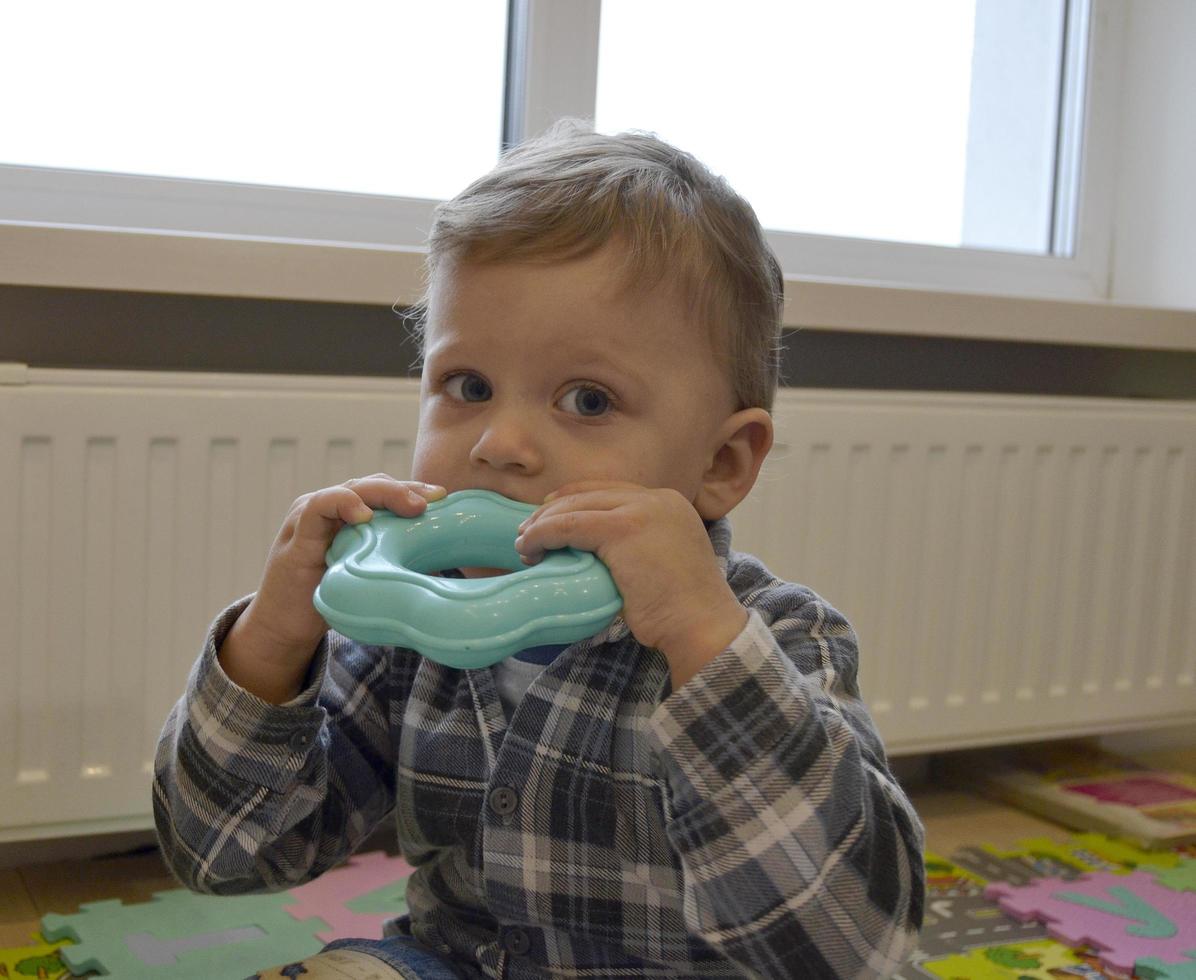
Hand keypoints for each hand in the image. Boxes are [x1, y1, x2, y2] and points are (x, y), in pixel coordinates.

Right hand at [220, 475, 444, 701]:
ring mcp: (311, 516)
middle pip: (373, 485)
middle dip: (407, 489)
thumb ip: (394, 559)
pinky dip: (342, 504)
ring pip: (351, 488)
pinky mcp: (297, 534)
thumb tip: (443, 561)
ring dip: (385, 494)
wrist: (286, 627)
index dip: (414, 490)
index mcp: (350, 514)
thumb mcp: (369, 574)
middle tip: (435, 500)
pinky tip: (363, 516)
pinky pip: (318, 507)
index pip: (385, 491)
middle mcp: (331, 508)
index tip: (443, 498)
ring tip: (412, 506)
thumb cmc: (331, 598)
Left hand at [514, 481, 747, 688]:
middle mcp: (657, 499)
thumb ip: (636, 545)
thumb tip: (594, 553)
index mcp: (669, 503)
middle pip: (589, 493)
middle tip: (528, 533)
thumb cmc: (682, 609)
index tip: (548, 519)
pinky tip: (530, 550)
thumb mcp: (663, 561)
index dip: (573, 502)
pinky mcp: (624, 529)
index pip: (610, 491)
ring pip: (575, 506)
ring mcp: (642, 510)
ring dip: (542, 524)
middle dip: (551, 511)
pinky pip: (569, 525)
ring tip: (524, 546)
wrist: (702, 625)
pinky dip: (543, 535)